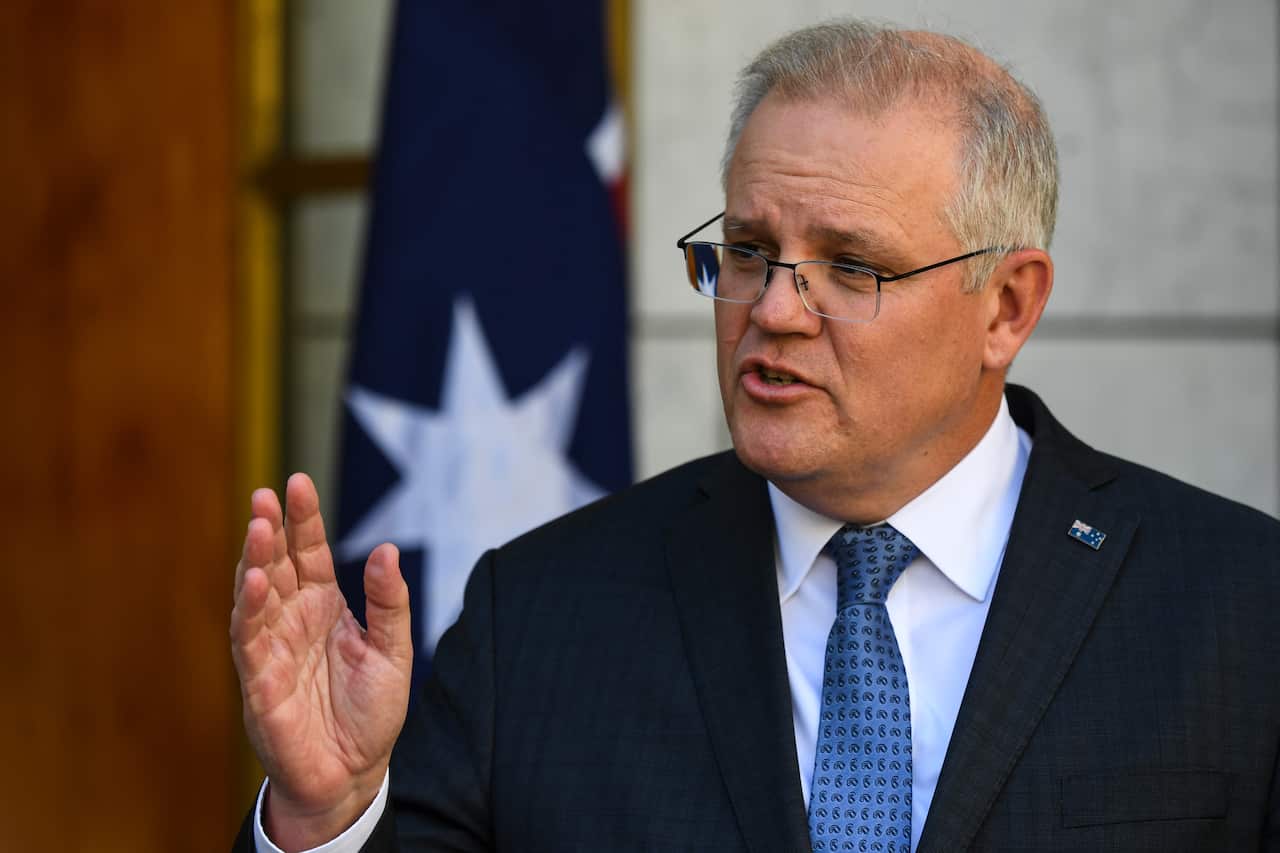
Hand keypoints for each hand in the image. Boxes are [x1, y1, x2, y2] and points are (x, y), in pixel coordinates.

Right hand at [230, 473, 412, 850]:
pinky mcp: (260, 680)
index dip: (302, 519)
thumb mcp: (394, 652)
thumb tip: (387, 549)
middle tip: (266, 494)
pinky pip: (248, 638)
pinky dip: (249, 608)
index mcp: (326, 607)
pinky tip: (254, 579)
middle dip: (270, 528)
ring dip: (254, 559)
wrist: (354, 773)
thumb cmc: (371, 713)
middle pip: (277, 564)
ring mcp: (272, 647)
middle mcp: (294, 620)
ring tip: (257, 525)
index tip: (297, 482)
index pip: (309, 552)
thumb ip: (389, 602)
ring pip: (255, 594)